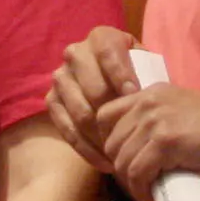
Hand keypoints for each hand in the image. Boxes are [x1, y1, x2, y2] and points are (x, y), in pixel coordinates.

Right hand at [44, 27, 146, 192]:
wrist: (113, 80)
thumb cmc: (137, 74)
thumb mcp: (146, 64)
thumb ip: (148, 73)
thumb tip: (148, 99)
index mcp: (101, 37)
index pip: (107, 53)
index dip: (120, 73)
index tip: (134, 94)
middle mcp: (75, 53)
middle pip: (93, 87)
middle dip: (114, 113)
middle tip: (133, 135)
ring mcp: (60, 78)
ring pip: (80, 112)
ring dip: (103, 137)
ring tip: (125, 154)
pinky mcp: (51, 101)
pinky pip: (67, 130)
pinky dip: (88, 150)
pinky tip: (107, 163)